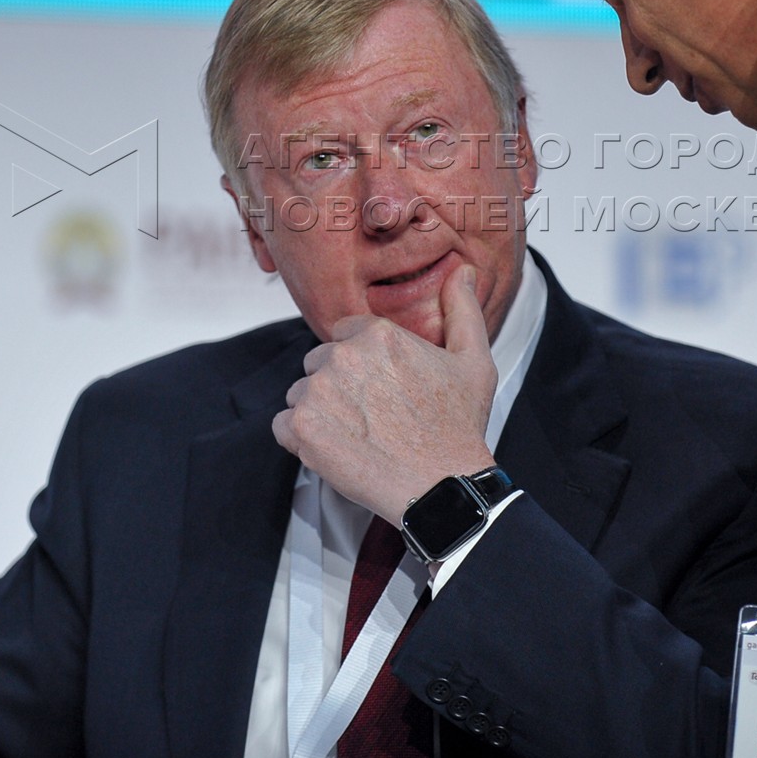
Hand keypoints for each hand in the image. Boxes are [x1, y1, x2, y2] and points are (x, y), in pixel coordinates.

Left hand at [273, 264, 498, 523]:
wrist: (442, 486)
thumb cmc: (458, 426)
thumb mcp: (473, 361)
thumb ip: (462, 309)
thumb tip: (461, 271)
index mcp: (377, 334)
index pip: (345, 335)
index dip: (363, 364)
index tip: (382, 390)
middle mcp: (342, 355)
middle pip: (320, 363)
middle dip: (339, 387)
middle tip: (373, 417)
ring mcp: (318, 392)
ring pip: (301, 394)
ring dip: (320, 412)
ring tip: (357, 436)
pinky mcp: (301, 428)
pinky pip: (283, 425)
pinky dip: (301, 439)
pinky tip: (336, 450)